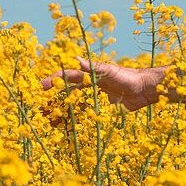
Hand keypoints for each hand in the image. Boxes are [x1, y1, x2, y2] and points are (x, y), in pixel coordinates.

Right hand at [40, 57, 162, 111]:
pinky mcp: (102, 109)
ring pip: (74, 106)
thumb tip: (75, 58)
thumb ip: (92, 67)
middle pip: (67, 93)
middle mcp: (90, 86)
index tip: (39, 88)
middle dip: (53, 100)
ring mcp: (95, 98)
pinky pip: (86, 115)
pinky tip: (66, 126)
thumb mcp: (109, 71)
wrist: (145, 89)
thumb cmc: (128, 76)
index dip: (52, 81)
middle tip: (40, 109)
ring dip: (61, 112)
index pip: (66, 76)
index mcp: (89, 75)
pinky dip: (76, 120)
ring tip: (49, 121)